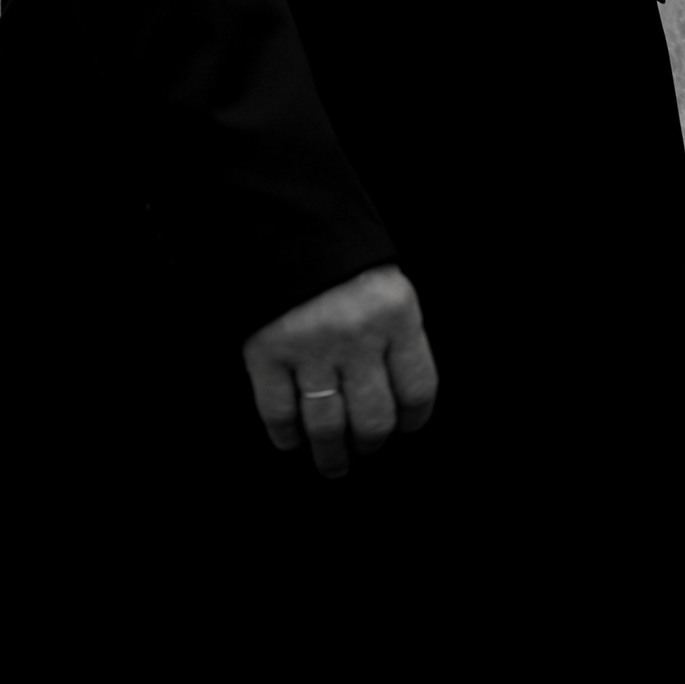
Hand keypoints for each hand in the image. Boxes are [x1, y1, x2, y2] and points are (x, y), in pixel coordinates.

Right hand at [241, 265, 437, 482]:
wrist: (286, 222)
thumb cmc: (343, 260)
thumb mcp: (387, 286)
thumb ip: (397, 336)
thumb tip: (401, 398)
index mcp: (396, 314)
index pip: (418, 389)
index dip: (414, 418)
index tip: (406, 426)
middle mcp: (356, 335)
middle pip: (373, 419)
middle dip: (371, 443)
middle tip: (366, 448)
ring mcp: (309, 347)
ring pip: (326, 427)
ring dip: (331, 455)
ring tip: (334, 462)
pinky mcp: (266, 354)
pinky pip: (279, 414)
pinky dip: (287, 436)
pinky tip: (293, 440)